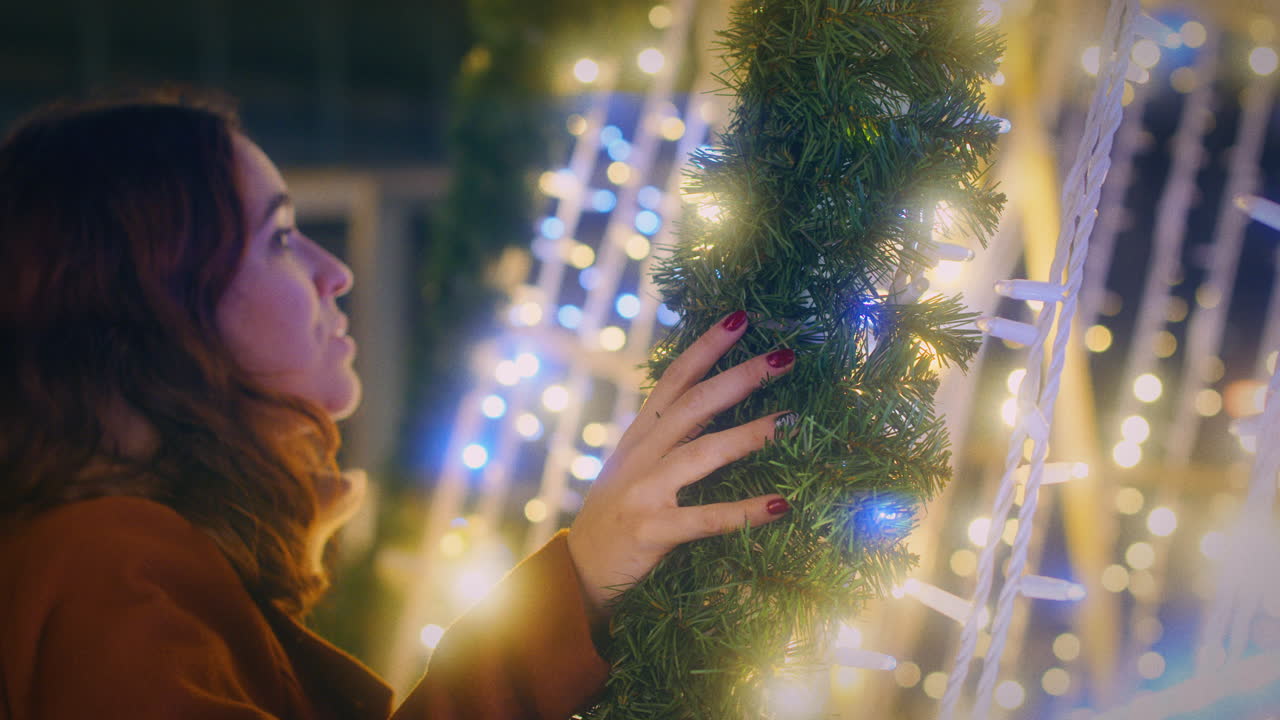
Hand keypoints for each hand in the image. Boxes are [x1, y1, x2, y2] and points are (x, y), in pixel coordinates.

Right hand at [566, 310, 796, 618]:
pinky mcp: (651, 530)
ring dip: (749, 434)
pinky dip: (744, 511)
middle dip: (740, 377)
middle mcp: (641, 456)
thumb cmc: (616, 519)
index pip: (674, 380)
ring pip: (701, 452)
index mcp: (639, 437)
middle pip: (694, 405)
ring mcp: (644, 491)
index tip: (741, 318)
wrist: (576, 573)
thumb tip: (710, 405)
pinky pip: (705, 518)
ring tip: (793, 420)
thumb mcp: (632, 468)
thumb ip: (663, 439)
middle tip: (784, 357)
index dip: (706, 347)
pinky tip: (780, 505)